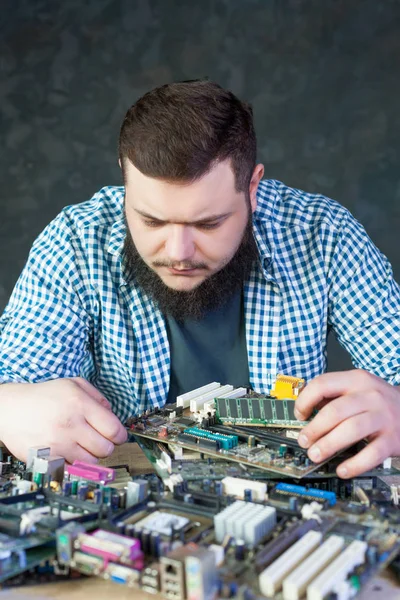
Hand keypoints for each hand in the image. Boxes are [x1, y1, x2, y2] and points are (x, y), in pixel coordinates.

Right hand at [0, 377, 126, 463]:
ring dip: (90, 455)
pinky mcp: (47, 458)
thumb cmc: (44, 396)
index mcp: (80, 403)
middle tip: (97, 440)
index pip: (114, 429)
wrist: (10, 409)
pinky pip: (73, 469)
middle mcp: (70, 424)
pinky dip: (75, 463)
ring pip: (91, 462)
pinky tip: (69, 452)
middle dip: (106, 445)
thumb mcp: (73, 384)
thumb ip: (98, 397)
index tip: (118, 437)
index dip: (120, 435)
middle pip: (106, 449)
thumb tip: (113, 416)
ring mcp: (58, 443)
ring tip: (81, 445)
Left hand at [294, 370, 399, 477]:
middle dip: (314, 428)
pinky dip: (354, 464)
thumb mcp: (358, 388)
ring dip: (328, 444)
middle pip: (335, 411)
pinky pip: (371, 453)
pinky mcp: (393, 439)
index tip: (299, 414)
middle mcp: (370, 396)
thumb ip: (334, 395)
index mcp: (356, 380)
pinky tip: (342, 470)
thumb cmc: (378, 402)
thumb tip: (304, 409)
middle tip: (303, 441)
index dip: (305, 400)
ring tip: (315, 454)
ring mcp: (383, 417)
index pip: (323, 384)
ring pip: (351, 430)